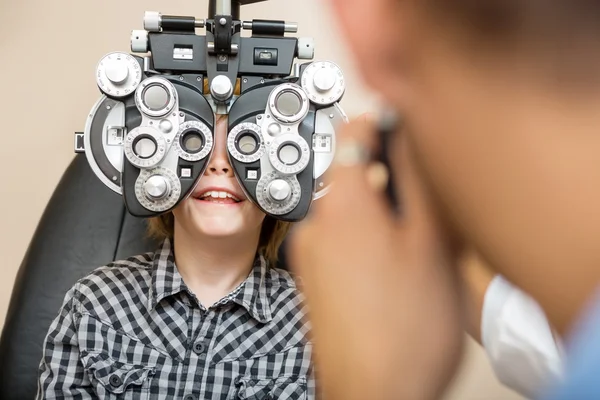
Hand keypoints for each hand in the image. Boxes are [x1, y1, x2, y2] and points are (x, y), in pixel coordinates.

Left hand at [289, 115, 465, 399]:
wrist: (374, 392)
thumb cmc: (404, 332)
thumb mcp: (432, 243)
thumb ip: (418, 179)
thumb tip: (408, 136)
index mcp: (342, 206)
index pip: (351, 131)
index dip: (381, 120)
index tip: (400, 123)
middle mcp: (315, 225)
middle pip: (349, 172)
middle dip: (386, 176)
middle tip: (420, 201)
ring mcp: (310, 254)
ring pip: (346, 209)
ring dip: (377, 212)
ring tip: (410, 245)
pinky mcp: (312, 279)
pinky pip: (338, 239)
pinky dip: (363, 240)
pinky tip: (389, 271)